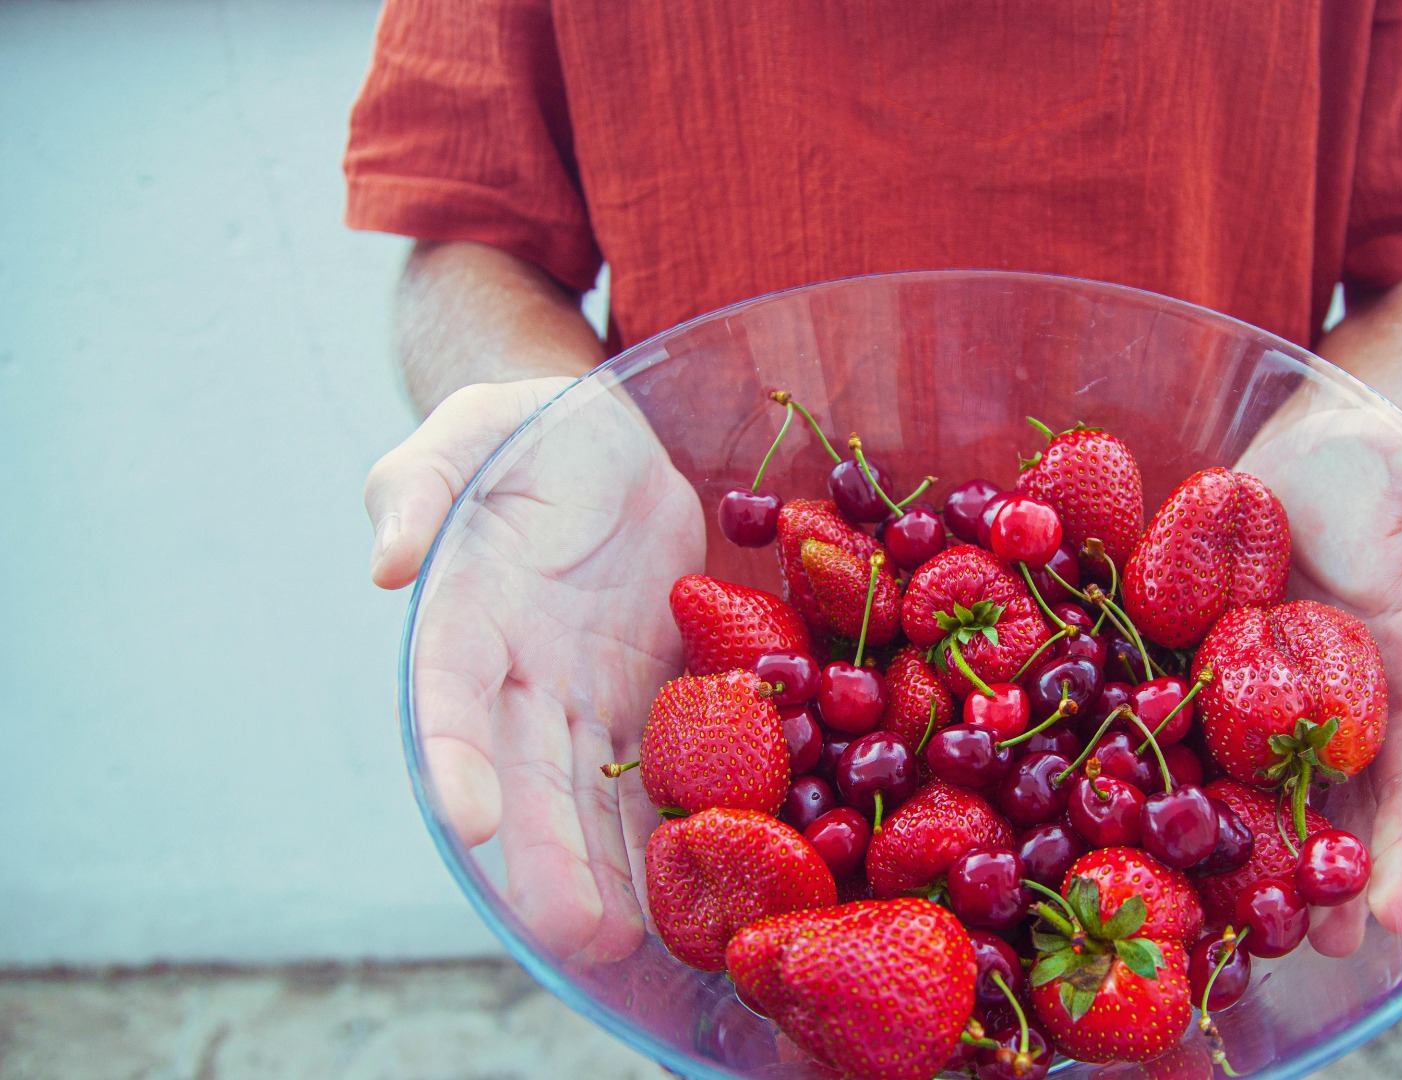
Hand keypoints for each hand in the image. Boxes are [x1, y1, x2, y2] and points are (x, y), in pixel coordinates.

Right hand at [365, 376, 704, 961]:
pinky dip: (674, 815)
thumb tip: (386, 563)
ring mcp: (589, 689)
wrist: (604, 443)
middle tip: (578, 930)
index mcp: (468, 612)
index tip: (469, 820)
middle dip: (550, 851)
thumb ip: (417, 487)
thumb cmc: (523, 431)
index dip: (458, 754)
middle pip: (530, 771)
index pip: (452, 691)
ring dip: (611, 862)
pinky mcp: (657, 688)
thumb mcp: (469, 432)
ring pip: (595, 786)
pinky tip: (704, 873)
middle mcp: (523, 671)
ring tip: (635, 939)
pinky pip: (665, 758)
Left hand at [1236, 399, 1401, 955]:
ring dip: (1328, 872)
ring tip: (1323, 941)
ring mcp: (1301, 707)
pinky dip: (1238, 827)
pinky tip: (1233, 883)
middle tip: (1400, 915)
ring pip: (1327, 803)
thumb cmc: (1370, 458)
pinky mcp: (1230, 705)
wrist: (1278, 460)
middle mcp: (1375, 692)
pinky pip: (1236, 771)